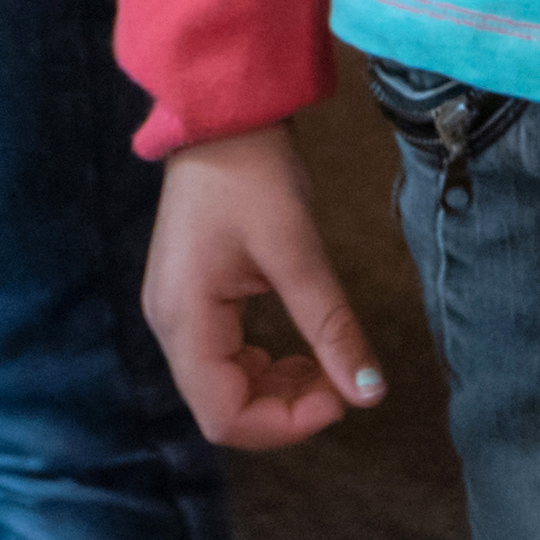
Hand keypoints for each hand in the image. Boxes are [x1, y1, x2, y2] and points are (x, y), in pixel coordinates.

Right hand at [144, 125, 386, 448]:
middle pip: (221, 408)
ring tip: (326, 365)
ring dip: (277, 389)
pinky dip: (264, 365)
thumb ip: (331, 326)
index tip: (338, 399)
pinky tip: (299, 350)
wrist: (221, 115)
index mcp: (185, 320)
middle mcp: (170, 325)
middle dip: (284, 409)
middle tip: (339, 384)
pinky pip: (224, 357)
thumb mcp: (297, 250)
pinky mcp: (192, 297)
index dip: (284, 424)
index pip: (224, 416)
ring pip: (224, 386)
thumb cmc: (252, 175)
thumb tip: (369, 393)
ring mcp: (177, 311)